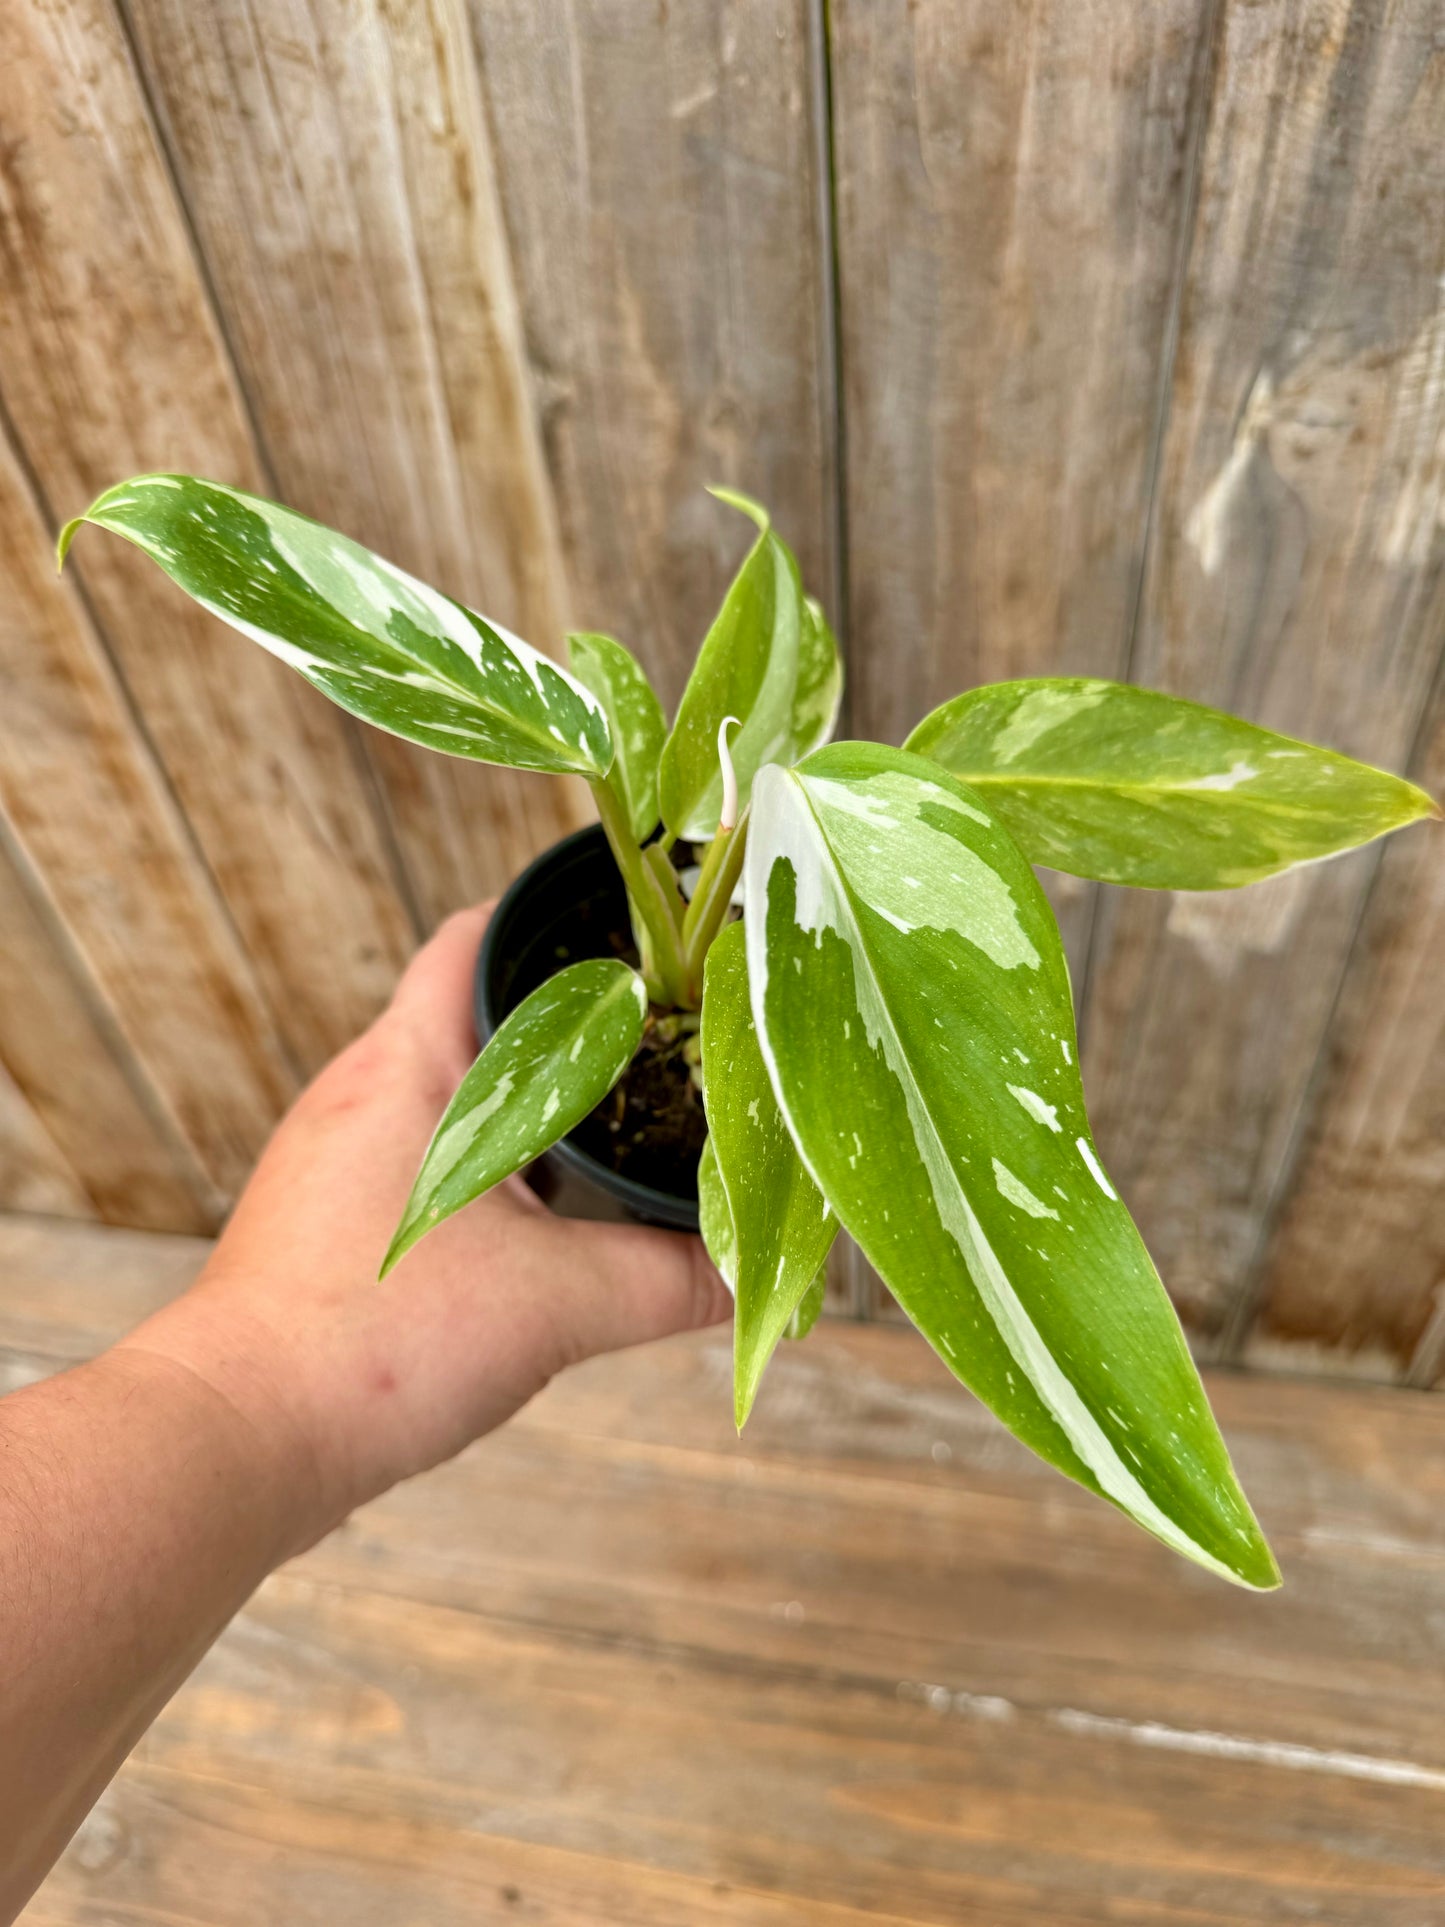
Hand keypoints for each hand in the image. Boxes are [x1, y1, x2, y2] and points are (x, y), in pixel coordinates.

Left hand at [120, 904, 730, 1547]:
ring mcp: (337, 1161)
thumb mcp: (556, 1302)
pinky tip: (542, 1222)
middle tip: (655, 1038)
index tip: (635, 939)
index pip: (475, 937)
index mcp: (407, 1066)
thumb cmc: (370, 1345)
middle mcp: (360, 1096)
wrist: (237, 1441)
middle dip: (566, 1025)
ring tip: (614, 1128)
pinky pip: (425, 1164)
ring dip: (526, 1107)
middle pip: (472, 1016)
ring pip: (451, 1098)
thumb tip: (753, 1271)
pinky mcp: (330, 1226)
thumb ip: (669, 1279)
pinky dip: (488, 1172)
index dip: (556, 922)